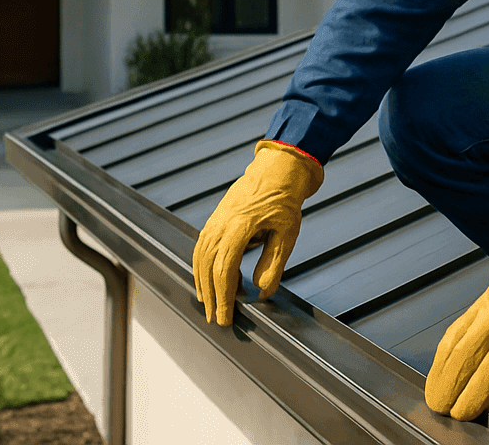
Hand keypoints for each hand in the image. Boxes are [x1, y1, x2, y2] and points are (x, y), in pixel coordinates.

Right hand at [192, 140, 322, 325]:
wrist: (277, 169)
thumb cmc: (285, 198)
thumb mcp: (288, 233)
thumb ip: (274, 264)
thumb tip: (262, 292)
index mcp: (240, 226)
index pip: (224, 269)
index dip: (223, 297)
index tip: (226, 317)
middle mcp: (221, 223)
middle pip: (208, 267)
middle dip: (211, 296)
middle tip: (218, 319)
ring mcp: (215, 220)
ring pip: (201, 258)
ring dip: (204, 283)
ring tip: (213, 304)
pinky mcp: (214, 219)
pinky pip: (202, 248)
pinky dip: (204, 267)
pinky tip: (213, 280)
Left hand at [426, 225, 488, 420]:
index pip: (456, 333)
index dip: (443, 360)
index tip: (437, 377)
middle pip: (457, 348)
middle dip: (444, 378)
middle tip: (437, 401)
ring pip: (469, 359)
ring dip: (457, 388)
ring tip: (450, 410)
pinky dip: (481, 390)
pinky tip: (474, 404)